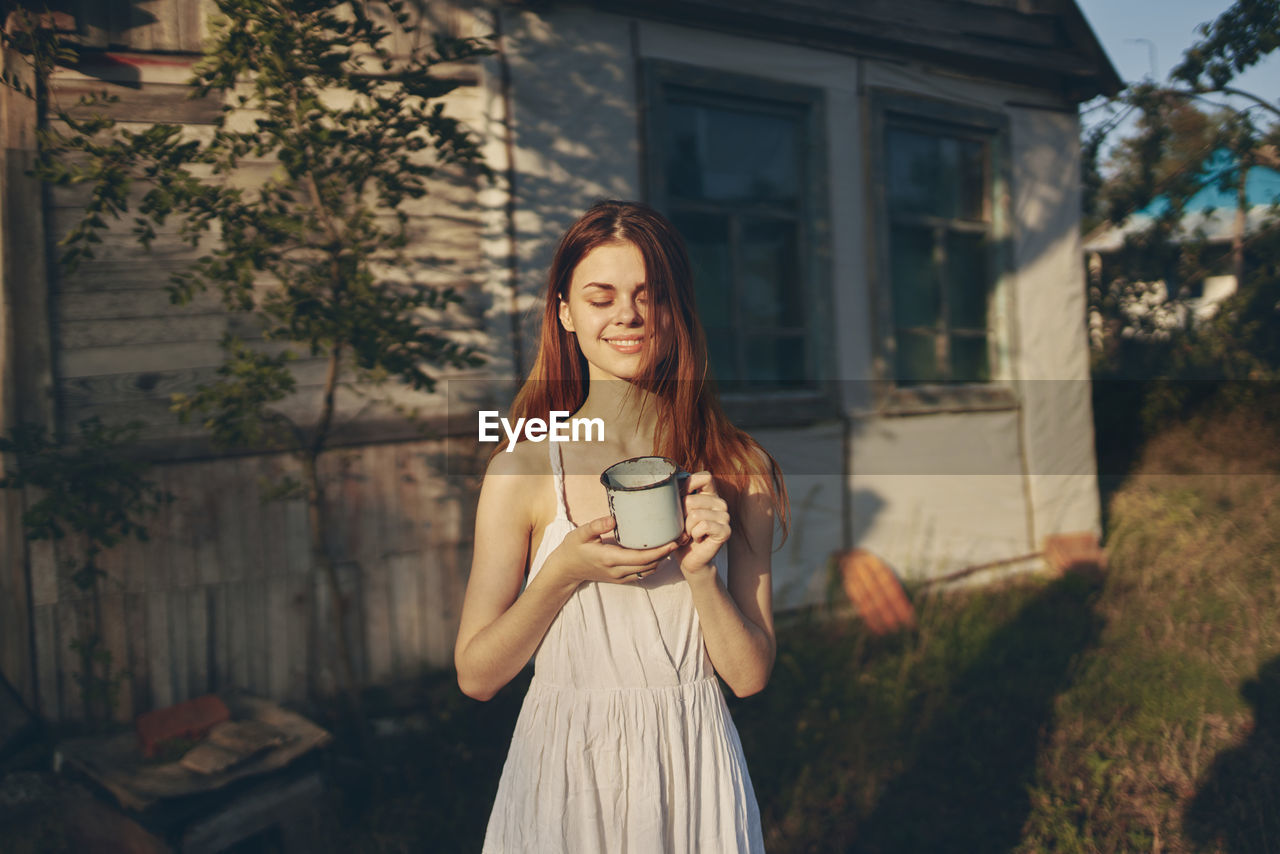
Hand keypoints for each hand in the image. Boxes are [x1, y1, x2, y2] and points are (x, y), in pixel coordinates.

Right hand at [545, 515, 678, 587]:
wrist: (566, 569)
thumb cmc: (573, 548)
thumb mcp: (580, 534)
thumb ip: (596, 526)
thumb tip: (613, 518)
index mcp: (610, 558)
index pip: (642, 557)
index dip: (660, 551)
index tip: (674, 541)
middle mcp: (617, 570)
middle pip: (649, 565)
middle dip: (666, 554)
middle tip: (680, 539)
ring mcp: (619, 577)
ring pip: (648, 571)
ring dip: (661, 560)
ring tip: (673, 544)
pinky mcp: (620, 579)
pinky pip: (642, 574)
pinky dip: (653, 565)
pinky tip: (659, 553)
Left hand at [675, 471, 730, 578]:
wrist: (689, 558)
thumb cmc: (681, 532)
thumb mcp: (677, 510)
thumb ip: (678, 493)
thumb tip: (670, 478)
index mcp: (710, 494)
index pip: (705, 477)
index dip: (688, 486)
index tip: (678, 499)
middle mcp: (720, 503)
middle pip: (692, 500)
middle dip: (681, 517)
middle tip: (684, 527)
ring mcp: (725, 517)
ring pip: (696, 515)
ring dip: (687, 528)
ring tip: (690, 534)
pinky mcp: (725, 531)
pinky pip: (703, 526)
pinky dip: (694, 535)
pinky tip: (698, 539)